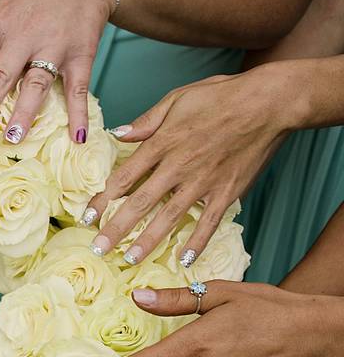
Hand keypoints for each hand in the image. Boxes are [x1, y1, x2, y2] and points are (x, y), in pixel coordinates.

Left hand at [83, 64, 295, 263]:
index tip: (86, 217)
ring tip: (130, 260)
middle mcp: (179, 167)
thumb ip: (146, 121)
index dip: (103, 200)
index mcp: (163, 143)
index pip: (124, 177)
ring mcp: (203, 182)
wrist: (269, 102)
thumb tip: (117, 133)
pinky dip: (197, 243)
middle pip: (140, 203)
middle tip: (99, 249)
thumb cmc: (222, 95)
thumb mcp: (177, 98)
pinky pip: (208, 222)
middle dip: (116, 229)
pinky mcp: (227, 191)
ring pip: (169, 218)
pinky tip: (184, 260)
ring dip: (148, 241)